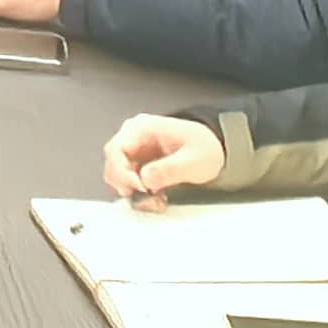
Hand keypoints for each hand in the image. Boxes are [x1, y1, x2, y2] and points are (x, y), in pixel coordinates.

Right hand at [101, 115, 225, 206]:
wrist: (215, 149)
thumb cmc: (205, 147)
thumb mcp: (193, 160)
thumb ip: (169, 169)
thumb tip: (145, 178)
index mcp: (142, 128)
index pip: (116, 149)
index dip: (122, 171)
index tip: (140, 187)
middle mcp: (134, 138)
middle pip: (112, 163)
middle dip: (126, 184)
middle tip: (147, 196)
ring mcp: (135, 152)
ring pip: (117, 175)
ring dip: (132, 191)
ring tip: (156, 199)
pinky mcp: (139, 166)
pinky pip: (128, 182)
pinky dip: (139, 194)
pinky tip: (156, 197)